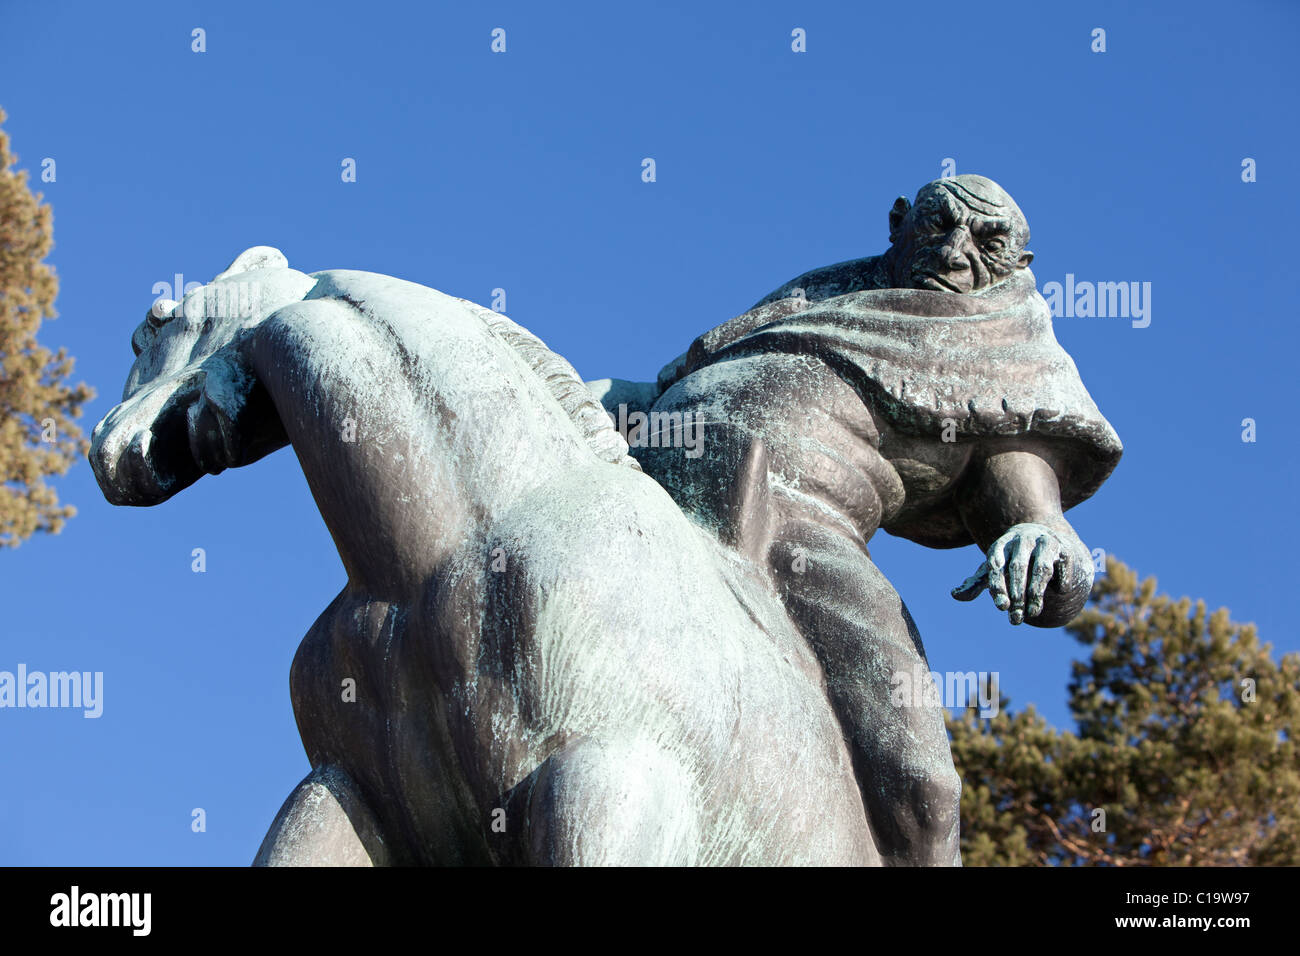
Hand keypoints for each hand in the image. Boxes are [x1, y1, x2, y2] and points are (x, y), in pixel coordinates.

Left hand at [951, 523, 1078, 624]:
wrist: (1046, 541)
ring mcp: (1044, 541)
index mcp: (1001, 544)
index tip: (1002, 608)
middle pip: (1017, 567)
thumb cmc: (1013, 560)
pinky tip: (1059, 591)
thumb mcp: (994, 570)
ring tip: (1033, 613)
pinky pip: (1064, 564)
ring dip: (1037, 593)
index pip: (995, 564)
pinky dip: (1062, 578)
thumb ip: (976, 583)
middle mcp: (1022, 540)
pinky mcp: (1065, 548)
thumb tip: (955, 595)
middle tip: (1016, 618)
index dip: (998, 586)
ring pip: (1041, 568)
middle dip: (1017, 595)